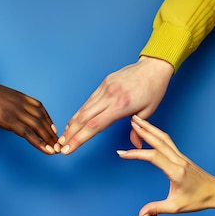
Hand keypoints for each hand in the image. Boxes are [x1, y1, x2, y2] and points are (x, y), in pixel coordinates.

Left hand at [0, 63, 58, 155]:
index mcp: (6, 118)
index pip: (27, 133)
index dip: (40, 143)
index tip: (50, 151)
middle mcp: (17, 110)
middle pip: (38, 126)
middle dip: (49, 138)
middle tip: (58, 149)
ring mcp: (21, 102)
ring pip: (41, 116)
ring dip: (50, 128)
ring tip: (57, 139)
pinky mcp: (23, 97)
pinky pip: (39, 107)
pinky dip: (47, 116)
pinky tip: (51, 125)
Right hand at [59, 56, 173, 154]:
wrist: (153, 66)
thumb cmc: (154, 88)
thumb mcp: (149, 111)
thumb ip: (138, 130)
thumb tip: (135, 146)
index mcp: (121, 105)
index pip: (95, 126)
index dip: (80, 139)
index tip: (69, 149)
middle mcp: (110, 96)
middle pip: (84, 119)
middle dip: (70, 135)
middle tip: (60, 147)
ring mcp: (105, 89)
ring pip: (83, 109)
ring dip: (71, 125)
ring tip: (63, 137)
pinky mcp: (104, 84)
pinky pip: (88, 101)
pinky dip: (79, 113)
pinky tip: (73, 122)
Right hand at [117, 115, 214, 215]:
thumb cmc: (199, 200)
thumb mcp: (176, 207)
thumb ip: (157, 208)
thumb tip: (140, 214)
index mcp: (176, 171)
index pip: (153, 157)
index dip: (136, 154)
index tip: (122, 153)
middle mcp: (178, 161)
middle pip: (159, 141)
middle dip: (144, 130)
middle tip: (131, 121)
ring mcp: (181, 157)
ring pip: (164, 139)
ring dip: (150, 128)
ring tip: (138, 121)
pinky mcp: (182, 157)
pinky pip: (168, 142)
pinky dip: (157, 134)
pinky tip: (150, 132)